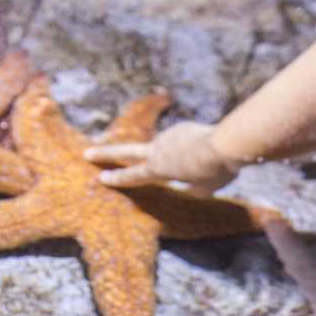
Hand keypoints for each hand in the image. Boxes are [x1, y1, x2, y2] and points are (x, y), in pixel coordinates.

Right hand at [87, 120, 241, 190]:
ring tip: (195, 165)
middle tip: (88, 153)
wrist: (228, 143)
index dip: (116, 178)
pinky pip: (181, 143)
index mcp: (159, 169)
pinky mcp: (182, 127)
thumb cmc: (215, 170)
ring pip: (162, 149)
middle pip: (125, 151)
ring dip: (171, 157)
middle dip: (105, 153)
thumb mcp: (205, 188)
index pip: (132, 176)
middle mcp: (158, 150)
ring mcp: (168, 136)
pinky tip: (205, 153)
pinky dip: (188, 150)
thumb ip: (194, 188)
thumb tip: (194, 185)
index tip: (100, 177)